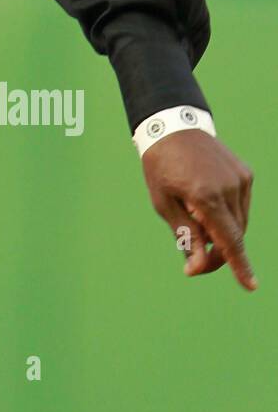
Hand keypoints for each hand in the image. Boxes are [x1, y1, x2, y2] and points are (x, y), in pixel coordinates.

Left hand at [142, 129, 255, 289]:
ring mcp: (240, 179)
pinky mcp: (245, 173)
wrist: (172, 125)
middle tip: (194, 260)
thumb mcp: (163, 202)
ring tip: (195, 220)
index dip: (238, 265)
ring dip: (222, 231)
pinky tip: (206, 203)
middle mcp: (229, 187)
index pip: (229, 240)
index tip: (250, 286)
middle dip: (218, 251)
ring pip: (239, 222)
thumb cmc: (161, 165)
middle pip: (234, 235)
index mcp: (206, 195)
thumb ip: (186, 234)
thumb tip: (198, 265)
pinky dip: (227, 213)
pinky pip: (240, 205)